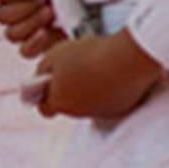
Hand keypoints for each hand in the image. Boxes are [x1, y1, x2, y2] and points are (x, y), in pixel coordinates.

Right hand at [0, 0, 65, 57]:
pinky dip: (35, 42)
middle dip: (23, 8)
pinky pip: (25, 51)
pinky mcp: (39, 47)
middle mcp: (15, 11)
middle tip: (44, 0)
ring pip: (11, 34)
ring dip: (31, 22)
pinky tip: (49, 32)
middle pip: (1, 16)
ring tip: (52, 12)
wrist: (99, 2)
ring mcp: (26, 30)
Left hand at [34, 30, 164, 120]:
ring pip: (88, 103)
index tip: (47, 80)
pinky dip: (106, 89)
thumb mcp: (54, 55)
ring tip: (92, 67)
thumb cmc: (88, 54)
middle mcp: (80, 113)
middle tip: (71, 68)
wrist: (127, 58)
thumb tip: (40, 78)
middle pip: (67, 105)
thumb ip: (43, 69)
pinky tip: (110, 72)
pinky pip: (108, 100)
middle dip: (66, 90)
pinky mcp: (122, 107)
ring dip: (87, 89)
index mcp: (60, 102)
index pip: (44, 108)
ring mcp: (102, 112)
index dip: (43, 95)